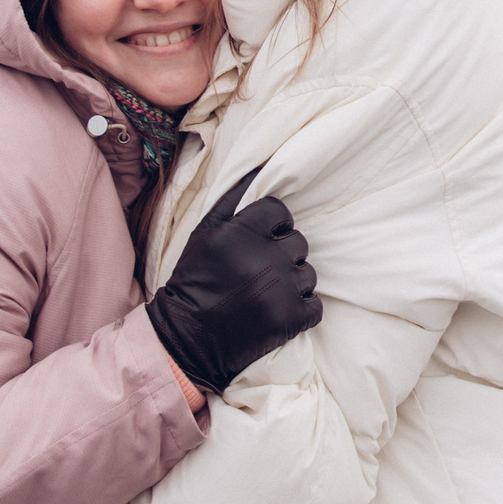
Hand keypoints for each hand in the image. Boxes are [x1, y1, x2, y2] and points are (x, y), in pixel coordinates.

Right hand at [145, 167, 321, 396]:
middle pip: (298, 242)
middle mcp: (265, 258)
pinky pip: (315, 305)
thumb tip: (262, 165)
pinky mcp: (291, 319)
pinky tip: (277, 312)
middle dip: (282, 255)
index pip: (280, 212)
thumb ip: (232, 198)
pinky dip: (300, 310)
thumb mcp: (204, 232)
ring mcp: (281, 289)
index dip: (271, 227)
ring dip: (292, 283)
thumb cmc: (194, 280)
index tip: (257, 244)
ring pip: (308, 273)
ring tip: (265, 294)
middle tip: (258, 272)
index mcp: (242, 232)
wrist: (187, 338)